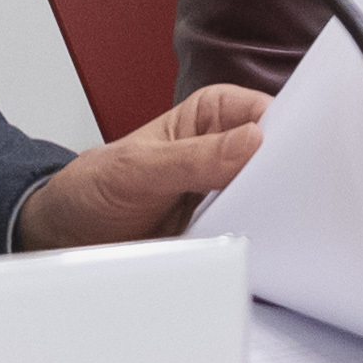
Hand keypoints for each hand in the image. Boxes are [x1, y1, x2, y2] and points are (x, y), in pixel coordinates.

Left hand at [14, 83, 268, 247]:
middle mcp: (224, 149)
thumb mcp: (139, 168)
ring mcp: (225, 193)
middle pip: (275, 159)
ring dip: (269, 214)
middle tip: (288, 199)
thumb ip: (194, 157)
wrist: (67, 238)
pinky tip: (252, 248)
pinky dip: (253, 242)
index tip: (296, 160)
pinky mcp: (221, 231)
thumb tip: (252, 141)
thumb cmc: (92, 188)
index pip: (265, 114)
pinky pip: (251, 235)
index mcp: (211, 114)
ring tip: (266, 225)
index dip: (285, 135)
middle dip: (283, 178)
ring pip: (269, 199)